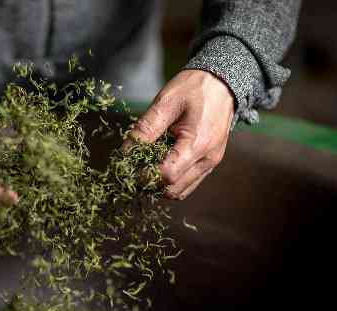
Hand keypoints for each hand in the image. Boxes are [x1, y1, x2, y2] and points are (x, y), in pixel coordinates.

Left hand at [124, 69, 234, 199]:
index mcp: (198, 143)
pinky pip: (189, 183)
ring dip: (161, 185)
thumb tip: (125, 153)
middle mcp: (208, 159)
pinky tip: (160, 164)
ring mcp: (211, 163)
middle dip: (151, 183)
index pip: (167, 175)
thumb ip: (145, 129)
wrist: (222, 81)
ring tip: (147, 165)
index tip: (130, 165)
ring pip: (181, 192)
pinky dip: (172, 181)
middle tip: (135, 167)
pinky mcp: (210, 163)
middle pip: (174, 190)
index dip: (144, 175)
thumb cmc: (193, 87)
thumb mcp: (165, 103)